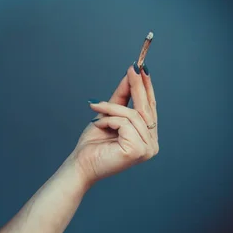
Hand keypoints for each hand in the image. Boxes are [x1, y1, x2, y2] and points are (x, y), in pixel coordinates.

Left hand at [69, 62, 158, 185]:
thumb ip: (122, 97)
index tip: (141, 68)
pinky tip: (98, 125)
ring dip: (111, 108)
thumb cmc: (93, 143)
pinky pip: (125, 123)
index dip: (147, 88)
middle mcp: (152, 144)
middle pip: (146, 110)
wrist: (80, 163)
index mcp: (147, 137)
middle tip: (133, 68)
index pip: (150, 109)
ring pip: (133, 115)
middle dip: (138, 87)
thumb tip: (131, 74)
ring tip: (95, 107)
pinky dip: (109, 120)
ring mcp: (147, 149)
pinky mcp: (137, 150)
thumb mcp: (108, 114)